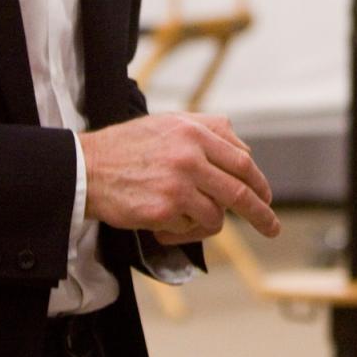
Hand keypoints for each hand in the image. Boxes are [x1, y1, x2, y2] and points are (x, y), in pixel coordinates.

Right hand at [79, 113, 280, 241]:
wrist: (86, 168)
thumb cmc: (127, 146)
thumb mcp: (170, 123)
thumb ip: (210, 130)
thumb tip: (245, 152)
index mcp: (195, 132)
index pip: (241, 161)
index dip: (259, 183)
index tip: (266, 197)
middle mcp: (191, 156)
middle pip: (240, 191)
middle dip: (260, 213)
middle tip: (271, 228)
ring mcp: (179, 184)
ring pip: (216, 216)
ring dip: (205, 224)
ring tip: (182, 220)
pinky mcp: (164, 210)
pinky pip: (190, 230)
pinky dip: (182, 233)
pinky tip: (162, 227)